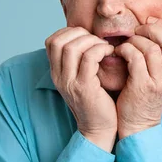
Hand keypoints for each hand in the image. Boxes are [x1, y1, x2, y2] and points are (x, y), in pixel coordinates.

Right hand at [45, 27, 117, 151]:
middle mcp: (59, 77)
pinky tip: (110, 53)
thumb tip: (89, 37)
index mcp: (56, 73)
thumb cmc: (97, 101)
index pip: (51, 41)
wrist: (99, 129)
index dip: (69, 32)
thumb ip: (80, 60)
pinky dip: (100, 49)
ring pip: (72, 47)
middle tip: (97, 41)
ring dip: (92, 41)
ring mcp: (69, 83)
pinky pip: (89, 58)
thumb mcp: (82, 78)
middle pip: (59, 41)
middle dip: (80, 34)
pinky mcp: (84, 88)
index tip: (87, 37)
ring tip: (104, 47)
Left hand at [114, 17, 161, 138]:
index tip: (150, 25)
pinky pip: (135, 57)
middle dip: (152, 29)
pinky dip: (126, 49)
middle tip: (137, 31)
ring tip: (127, 43)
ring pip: (151, 47)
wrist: (138, 124)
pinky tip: (119, 52)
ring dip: (135, 40)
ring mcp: (159, 82)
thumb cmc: (146, 96)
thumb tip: (156, 27)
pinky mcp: (142, 86)